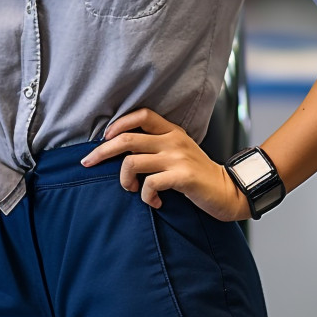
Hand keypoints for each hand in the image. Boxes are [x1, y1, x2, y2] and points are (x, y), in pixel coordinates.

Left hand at [80, 108, 249, 221]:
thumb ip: (157, 145)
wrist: (228, 191)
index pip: (141, 114)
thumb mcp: (179, 150)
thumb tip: (123, 149)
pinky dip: (145, 196)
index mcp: (171, 130)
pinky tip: (153, 202)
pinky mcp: (182, 177)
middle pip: (127, 138)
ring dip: (124, 180)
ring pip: (133, 162)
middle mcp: (173, 140)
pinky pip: (150, 183)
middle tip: (88, 162)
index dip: (119, 123)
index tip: (105, 138)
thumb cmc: (198, 173)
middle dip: (102, 151)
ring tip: (131, 189)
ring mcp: (177, 158)